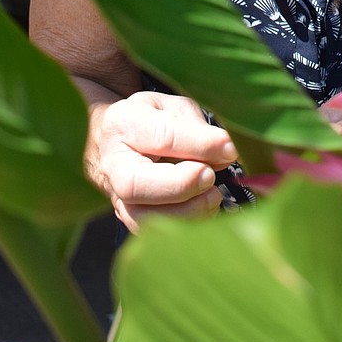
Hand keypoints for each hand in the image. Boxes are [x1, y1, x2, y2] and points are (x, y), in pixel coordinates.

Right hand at [96, 92, 238, 232]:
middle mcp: (112, 163)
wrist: (118, 138)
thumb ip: (198, 129)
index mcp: (124, 124)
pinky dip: (184, 225)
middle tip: (210, 176)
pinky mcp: (129, 217)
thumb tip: (226, 153)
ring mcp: (116, 195)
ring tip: (211, 195)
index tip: (229, 149)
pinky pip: (153, 233)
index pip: (162, 137)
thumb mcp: (175, 108)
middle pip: (135, 185)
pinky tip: (203, 207)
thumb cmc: (153, 119)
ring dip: (186, 211)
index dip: (200, 145)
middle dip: (181, 185)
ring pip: (142, 217)